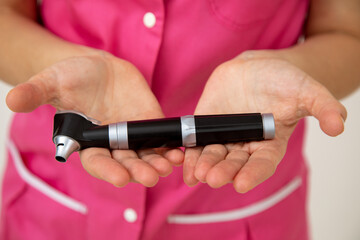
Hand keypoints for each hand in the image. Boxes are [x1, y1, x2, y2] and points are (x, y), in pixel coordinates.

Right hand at [6, 51, 183, 186]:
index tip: (121, 178)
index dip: (108, 170)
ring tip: (169, 166)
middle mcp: (112, 143)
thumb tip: (12, 100)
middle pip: (126, 162)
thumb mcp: (52, 81)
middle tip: (151, 177)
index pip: (97, 161)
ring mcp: (132, 134)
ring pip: (146, 154)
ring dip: (158, 162)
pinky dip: (170, 147)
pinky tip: (180, 152)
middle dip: (138, 170)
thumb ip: (36, 92)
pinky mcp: (149, 122)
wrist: (97, 67)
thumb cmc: (72, 77)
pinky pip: (161, 138)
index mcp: (88, 141)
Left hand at [183, 50, 345, 192]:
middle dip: (224, 172)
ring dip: (205, 166)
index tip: (242, 184)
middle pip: (234, 163)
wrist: (255, 68)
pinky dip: (190, 156)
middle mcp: (245, 145)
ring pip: (213, 156)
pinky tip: (184, 167)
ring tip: (199, 174)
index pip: (262, 164)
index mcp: (269, 143)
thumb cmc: (282, 81)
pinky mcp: (205, 126)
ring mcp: (223, 137)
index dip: (253, 174)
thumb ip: (322, 107)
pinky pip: (196, 143)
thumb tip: (338, 125)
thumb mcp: (306, 90)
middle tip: (214, 179)